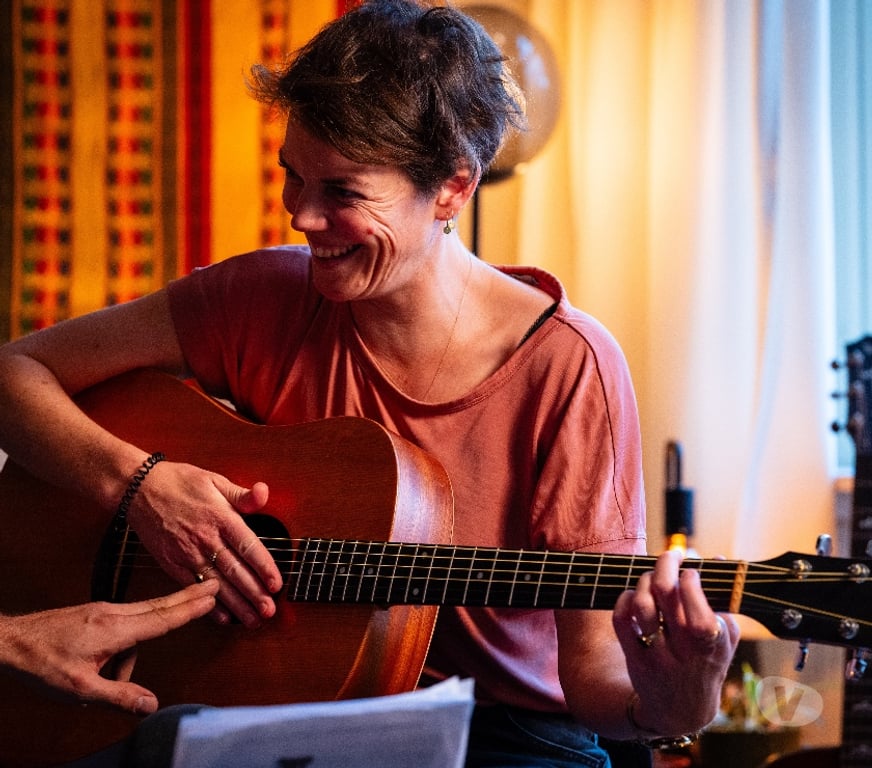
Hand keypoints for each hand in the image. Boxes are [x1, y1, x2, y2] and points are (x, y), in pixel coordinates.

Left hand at [0, 581, 218, 713]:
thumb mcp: (80, 689)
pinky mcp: (94, 613)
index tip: (212, 596)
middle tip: (214, 586)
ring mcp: (103, 610)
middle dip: (188, 598)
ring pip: (139, 620)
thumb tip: (152, 705)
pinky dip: (129, 639)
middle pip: (159, 606)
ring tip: (108, 680)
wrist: (8, 641)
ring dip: (137, 648)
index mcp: (114, 629)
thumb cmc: (40, 663)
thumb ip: (119, 697)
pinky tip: (108, 663)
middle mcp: (112, 613)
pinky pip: (123, 622)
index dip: (189, 609)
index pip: (162, 619)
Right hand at [126, 461, 282, 627]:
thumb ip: (242, 494)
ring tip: (253, 619)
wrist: (138, 488)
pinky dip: (207, 603)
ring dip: (236, 604)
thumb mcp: (215, 480)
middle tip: (269, 611)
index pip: (248, 545)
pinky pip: (192, 587)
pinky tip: (222, 617)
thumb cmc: (179, 482)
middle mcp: (205, 538)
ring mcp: (187, 553)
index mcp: (220, 516)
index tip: (276, 583)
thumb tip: (263, 492)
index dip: (264, 566)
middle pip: (234, 570)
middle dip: (253, 593)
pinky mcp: (171, 562)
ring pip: (216, 583)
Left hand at [612, 550, 739, 735]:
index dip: (689, 577)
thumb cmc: (707, 663)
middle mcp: (683, 649)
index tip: (690, 571)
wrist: (682, 710)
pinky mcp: (634, 657)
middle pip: (665, 592)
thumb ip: (724, 600)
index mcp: (711, 642)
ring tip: (652, 578)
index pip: (695, 600)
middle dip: (665, 564)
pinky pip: (621, 619)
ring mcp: (657, 654)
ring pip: (641, 604)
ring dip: (645, 581)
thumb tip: (719, 559)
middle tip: (669, 556)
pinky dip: (624, 599)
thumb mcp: (727, 638)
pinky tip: (633, 595)